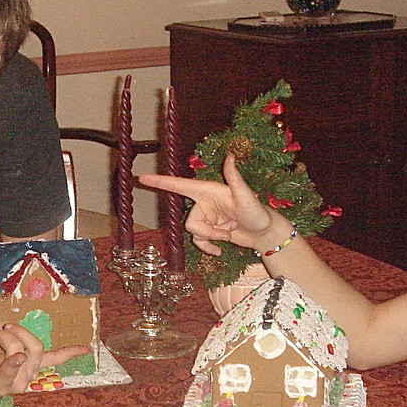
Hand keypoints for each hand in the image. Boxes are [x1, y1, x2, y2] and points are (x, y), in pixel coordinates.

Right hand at [0, 323, 88, 395]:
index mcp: (1, 385)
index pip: (9, 373)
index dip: (13, 364)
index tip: (16, 355)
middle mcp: (20, 382)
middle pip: (25, 351)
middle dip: (12, 337)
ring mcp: (31, 373)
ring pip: (35, 346)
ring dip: (22, 334)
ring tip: (6, 330)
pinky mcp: (37, 365)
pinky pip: (54, 358)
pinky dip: (69, 353)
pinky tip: (84, 349)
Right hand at [139, 154, 291, 255]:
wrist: (264, 233)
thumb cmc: (257, 211)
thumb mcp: (245, 195)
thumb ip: (234, 177)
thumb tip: (230, 156)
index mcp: (208, 191)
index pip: (179, 186)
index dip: (161, 182)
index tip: (141, 177)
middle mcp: (204, 203)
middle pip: (190, 222)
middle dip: (208, 231)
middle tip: (230, 228)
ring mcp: (206, 218)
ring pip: (194, 233)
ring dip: (212, 238)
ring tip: (230, 233)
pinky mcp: (209, 231)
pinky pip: (198, 242)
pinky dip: (208, 247)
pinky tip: (220, 250)